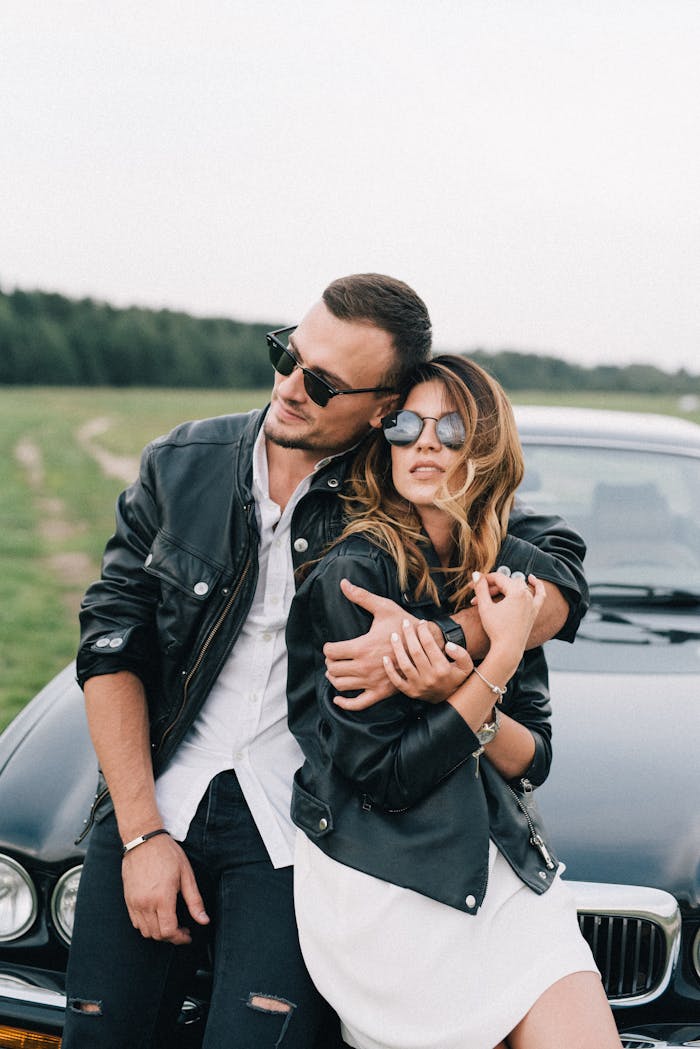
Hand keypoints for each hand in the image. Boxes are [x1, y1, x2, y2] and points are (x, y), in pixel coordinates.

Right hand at [122, 833, 208, 944]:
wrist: (143, 840)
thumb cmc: (167, 854)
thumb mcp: (186, 875)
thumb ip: (195, 901)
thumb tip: (204, 921)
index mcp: (162, 898)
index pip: (169, 931)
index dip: (180, 938)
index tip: (188, 935)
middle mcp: (145, 903)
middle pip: (157, 935)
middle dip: (172, 937)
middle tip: (182, 930)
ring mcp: (134, 903)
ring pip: (145, 932)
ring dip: (159, 933)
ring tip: (170, 923)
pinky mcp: (128, 900)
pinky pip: (136, 923)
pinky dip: (147, 926)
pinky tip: (157, 917)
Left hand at [324, 579, 417, 707]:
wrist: (426, 645)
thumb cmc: (404, 625)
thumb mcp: (383, 607)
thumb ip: (361, 596)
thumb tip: (343, 583)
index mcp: (362, 647)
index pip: (331, 652)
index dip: (328, 648)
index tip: (332, 645)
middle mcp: (364, 667)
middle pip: (333, 669)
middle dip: (330, 662)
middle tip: (335, 657)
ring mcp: (372, 682)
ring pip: (341, 685)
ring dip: (334, 678)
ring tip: (337, 670)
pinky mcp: (380, 693)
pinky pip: (358, 704)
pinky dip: (344, 703)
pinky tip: (338, 698)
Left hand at [381, 619, 472, 702]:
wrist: (449, 699)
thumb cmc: (455, 677)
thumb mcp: (466, 666)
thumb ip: (461, 654)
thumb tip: (448, 645)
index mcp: (443, 669)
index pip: (429, 645)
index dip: (424, 631)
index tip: (421, 622)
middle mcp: (430, 677)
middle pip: (415, 652)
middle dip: (409, 635)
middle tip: (405, 623)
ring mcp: (418, 686)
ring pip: (404, 665)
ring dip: (397, 648)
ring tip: (393, 635)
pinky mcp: (410, 692)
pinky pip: (396, 681)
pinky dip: (389, 670)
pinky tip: (385, 658)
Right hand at [471, 571, 545, 655]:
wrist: (508, 649)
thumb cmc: (496, 629)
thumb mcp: (485, 607)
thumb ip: (481, 588)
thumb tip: (476, 574)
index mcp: (516, 591)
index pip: (498, 578)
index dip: (483, 580)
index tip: (471, 586)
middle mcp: (527, 595)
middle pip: (506, 583)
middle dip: (490, 588)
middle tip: (477, 596)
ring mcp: (532, 603)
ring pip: (518, 587)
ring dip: (504, 589)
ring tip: (491, 593)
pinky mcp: (534, 611)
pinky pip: (539, 594)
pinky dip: (537, 585)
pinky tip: (532, 578)